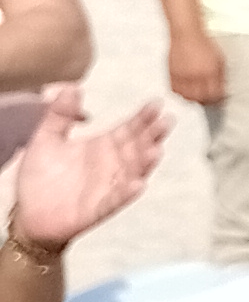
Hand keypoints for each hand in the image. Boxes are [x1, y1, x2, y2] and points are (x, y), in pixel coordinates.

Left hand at [9, 86, 171, 248]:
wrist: (28, 213)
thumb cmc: (40, 177)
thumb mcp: (45, 138)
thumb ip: (59, 114)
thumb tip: (72, 87)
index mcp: (103, 146)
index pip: (129, 129)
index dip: (143, 117)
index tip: (156, 104)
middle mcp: (112, 165)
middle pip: (138, 147)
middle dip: (153, 135)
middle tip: (166, 122)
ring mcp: (108, 187)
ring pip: (132, 173)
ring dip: (145, 163)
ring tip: (155, 151)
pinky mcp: (98, 208)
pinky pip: (115, 200)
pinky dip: (126, 193)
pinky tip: (137, 185)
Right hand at [167, 25, 225, 108]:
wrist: (186, 33)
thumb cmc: (203, 43)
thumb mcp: (219, 59)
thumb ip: (221, 76)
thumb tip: (222, 89)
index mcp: (210, 71)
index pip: (215, 94)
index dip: (219, 100)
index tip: (220, 100)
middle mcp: (196, 75)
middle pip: (201, 98)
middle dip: (207, 101)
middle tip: (210, 100)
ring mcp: (183, 75)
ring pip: (188, 97)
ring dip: (194, 99)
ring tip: (198, 96)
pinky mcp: (172, 74)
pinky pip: (176, 90)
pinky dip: (182, 93)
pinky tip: (186, 90)